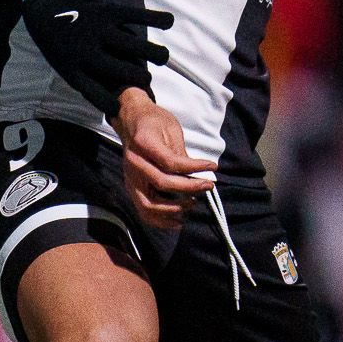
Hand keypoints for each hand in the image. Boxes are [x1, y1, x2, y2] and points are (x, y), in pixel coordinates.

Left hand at [19, 0, 171, 103]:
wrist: (46, 7)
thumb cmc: (61, 46)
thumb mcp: (64, 67)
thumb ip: (88, 80)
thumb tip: (116, 103)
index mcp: (72, 69)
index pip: (95, 93)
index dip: (110, 103)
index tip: (123, 106)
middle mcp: (86, 51)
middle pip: (121, 71)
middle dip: (140, 78)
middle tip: (147, 79)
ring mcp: (98, 30)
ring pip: (134, 45)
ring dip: (155, 53)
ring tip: (163, 57)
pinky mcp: (107, 11)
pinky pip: (136, 15)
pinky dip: (155, 18)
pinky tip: (170, 22)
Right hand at [114, 86, 214, 231]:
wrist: (130, 120)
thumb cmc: (153, 121)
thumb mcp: (171, 128)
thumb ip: (180, 153)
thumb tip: (196, 174)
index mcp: (143, 143)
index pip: (170, 162)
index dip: (194, 167)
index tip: (212, 167)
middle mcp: (134, 163)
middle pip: (161, 184)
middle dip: (189, 188)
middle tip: (208, 186)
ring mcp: (130, 178)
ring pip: (149, 204)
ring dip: (174, 209)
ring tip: (193, 204)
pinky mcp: (131, 188)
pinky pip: (144, 211)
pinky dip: (160, 221)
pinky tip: (178, 220)